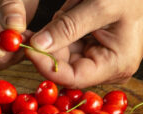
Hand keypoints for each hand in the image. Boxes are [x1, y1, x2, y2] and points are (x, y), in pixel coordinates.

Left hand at [25, 0, 142, 87]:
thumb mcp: (101, 6)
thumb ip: (68, 27)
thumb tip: (38, 45)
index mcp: (114, 65)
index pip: (71, 77)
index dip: (46, 65)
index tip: (28, 46)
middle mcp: (106, 69)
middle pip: (64, 65)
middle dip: (50, 44)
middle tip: (37, 25)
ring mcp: (100, 60)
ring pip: (64, 52)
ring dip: (60, 31)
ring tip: (75, 7)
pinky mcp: (95, 50)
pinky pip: (70, 43)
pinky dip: (65, 27)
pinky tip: (75, 10)